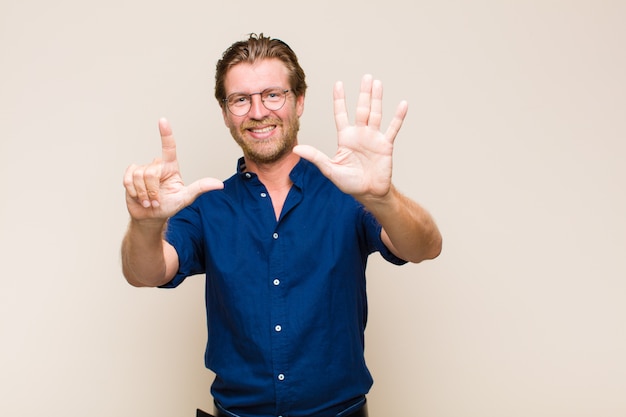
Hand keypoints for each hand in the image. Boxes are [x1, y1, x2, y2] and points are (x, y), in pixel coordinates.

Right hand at [123, 118, 223, 221]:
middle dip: (153, 191)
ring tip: (149, 201)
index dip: (165, 134)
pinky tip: (138, 198)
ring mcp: (142, 170)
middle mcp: (157, 166)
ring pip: (139, 176)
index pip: (168, 147)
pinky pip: (128, 179)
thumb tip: (220, 185)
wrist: (151, 216)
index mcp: (170, 167)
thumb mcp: (186, 198)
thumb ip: (200, 188)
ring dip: (144, 194)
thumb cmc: (169, 205)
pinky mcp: (130, 175)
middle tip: (156, 201)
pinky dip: (133, 192)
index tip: (162, 120)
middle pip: (151, 172)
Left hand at [293, 74, 407, 199]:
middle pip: (361, 109)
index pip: (341, 114)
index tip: (339, 83)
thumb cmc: (349, 183)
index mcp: (345, 138)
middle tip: (366, 76)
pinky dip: (398, 117)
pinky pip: (393, 128)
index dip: (340, 99)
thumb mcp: (330, 169)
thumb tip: (296, 148)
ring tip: (378, 83)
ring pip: (376, 114)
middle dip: (363, 93)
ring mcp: (373, 138)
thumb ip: (315, 157)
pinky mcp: (386, 145)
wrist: (368, 193)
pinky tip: (403, 104)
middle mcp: (360, 134)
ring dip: (377, 99)